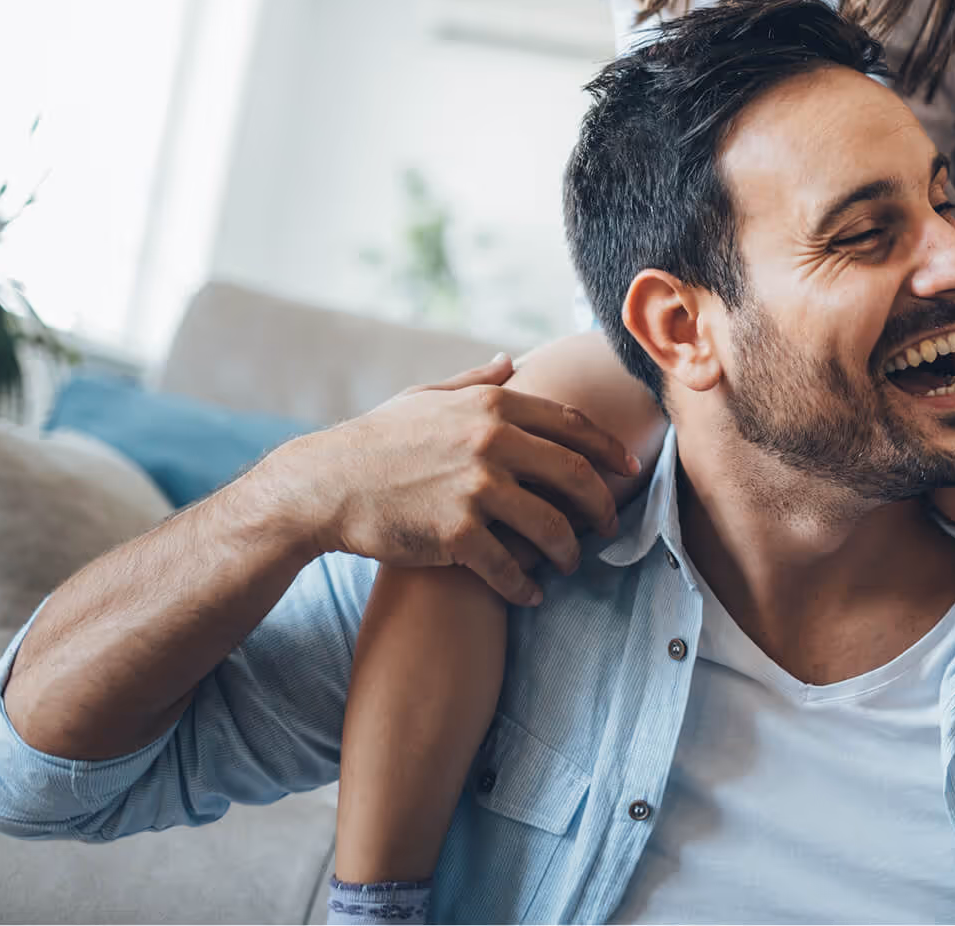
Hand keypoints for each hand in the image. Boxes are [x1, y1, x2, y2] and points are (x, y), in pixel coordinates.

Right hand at [253, 354, 646, 607]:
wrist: (325, 485)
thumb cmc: (377, 440)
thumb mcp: (426, 396)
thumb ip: (476, 382)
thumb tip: (511, 361)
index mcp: (492, 407)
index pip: (572, 425)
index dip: (608, 448)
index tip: (629, 468)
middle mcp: (492, 443)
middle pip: (576, 475)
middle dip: (602, 504)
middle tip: (610, 524)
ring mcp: (477, 489)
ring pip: (552, 526)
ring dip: (570, 551)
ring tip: (571, 562)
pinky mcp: (458, 534)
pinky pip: (510, 567)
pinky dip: (526, 585)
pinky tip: (530, 594)